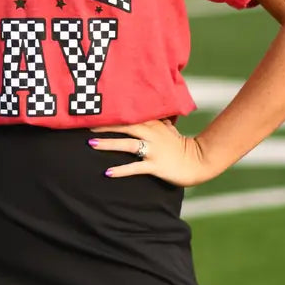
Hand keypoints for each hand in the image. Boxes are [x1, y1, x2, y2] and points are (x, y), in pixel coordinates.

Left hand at [88, 118, 214, 187]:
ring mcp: (153, 150)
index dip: (113, 113)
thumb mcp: (168, 129)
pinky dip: (121, 170)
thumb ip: (157, 121)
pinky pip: (135, 167)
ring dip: (108, 144)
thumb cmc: (181, 146)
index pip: (130, 115)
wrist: (198, 162)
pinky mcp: (155, 165)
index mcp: (153, 124)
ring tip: (91, 144)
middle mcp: (152, 134)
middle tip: (86, 125)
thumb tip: (151, 114)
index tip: (96, 111)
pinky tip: (108, 172)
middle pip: (125, 125)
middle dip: (105, 125)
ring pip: (127, 144)